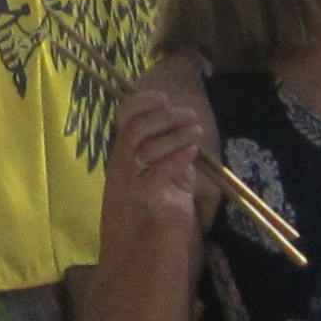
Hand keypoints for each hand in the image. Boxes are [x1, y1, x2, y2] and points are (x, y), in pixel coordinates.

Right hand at [111, 87, 208, 230]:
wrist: (168, 222)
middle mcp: (123, 160)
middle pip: (135, 130)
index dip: (141, 103)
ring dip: (176, 136)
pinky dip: (176, 158)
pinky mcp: (145, 195)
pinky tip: (192, 151)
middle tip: (191, 116)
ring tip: (197, 132)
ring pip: (147, 150)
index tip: (164, 98)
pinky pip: (157, 173)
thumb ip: (169, 134)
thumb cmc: (172, 184)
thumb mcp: (170, 154)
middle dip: (165, 118)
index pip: (123, 116)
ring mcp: (131, 178)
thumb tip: (179, 111)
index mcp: (126, 145)